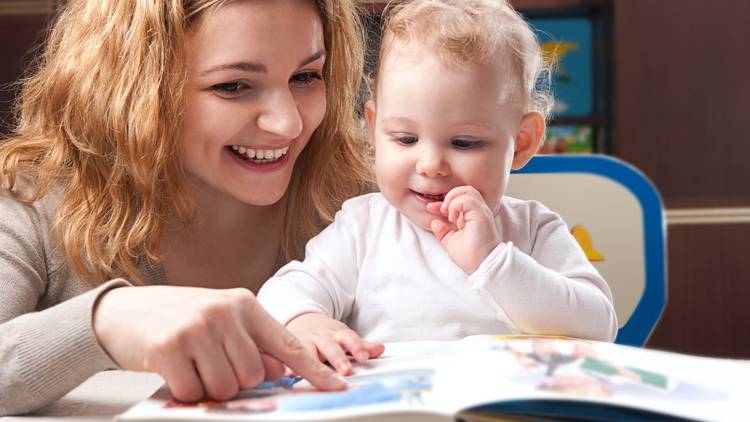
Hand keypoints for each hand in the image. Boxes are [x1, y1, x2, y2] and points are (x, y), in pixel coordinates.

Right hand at [93, 286, 345, 401]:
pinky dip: (184, 390)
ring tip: (191, 362)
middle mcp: (224, 311)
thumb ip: (251, 341)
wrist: (124, 311)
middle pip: (254, 375)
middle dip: (234, 380)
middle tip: (209, 361)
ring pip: (227, 388)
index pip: (287, 342)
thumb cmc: (179, 318)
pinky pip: (193, 392)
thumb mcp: (221, 320)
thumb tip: (279, 368)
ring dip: (208, 386)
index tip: (336, 388)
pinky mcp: (170, 347)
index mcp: (243, 303)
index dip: (313, 369)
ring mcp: (197, 328)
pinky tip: (172, 367)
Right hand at [286, 313, 384, 374]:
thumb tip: (380, 349)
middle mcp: (322, 338)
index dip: (356, 347)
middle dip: (338, 358)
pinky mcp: (291, 349)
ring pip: (310, 351)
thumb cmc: (326, 334)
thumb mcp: (343, 335)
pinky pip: (290, 356)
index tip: (364, 357)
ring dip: (313, 362)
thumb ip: (361, 345)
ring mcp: (306, 342)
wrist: (301, 320)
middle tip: (346, 370)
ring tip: (317, 373)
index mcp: (337, 334)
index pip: (349, 338)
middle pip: (331, 346)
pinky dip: (290, 365)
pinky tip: (290, 373)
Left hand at [426, 185, 500, 273]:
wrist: (482, 266)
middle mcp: (478, 212)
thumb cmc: (471, 257)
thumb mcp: (451, 242)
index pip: (458, 199)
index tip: (430, 208)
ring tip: (448, 213)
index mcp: (472, 217)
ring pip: (467, 190)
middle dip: (449, 196)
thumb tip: (434, 222)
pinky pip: (467, 199)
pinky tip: (452, 218)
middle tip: (442, 211)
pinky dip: (456, 205)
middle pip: (465, 190)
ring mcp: (481, 212)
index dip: (443, 201)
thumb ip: (443, 231)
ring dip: (453, 199)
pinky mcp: (481, 215)